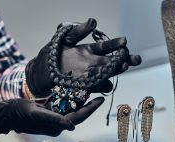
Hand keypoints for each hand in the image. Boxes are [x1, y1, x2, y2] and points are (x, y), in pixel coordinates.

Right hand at [0, 97, 103, 137]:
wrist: (8, 113)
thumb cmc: (21, 114)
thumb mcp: (37, 114)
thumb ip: (55, 119)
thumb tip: (72, 125)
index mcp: (56, 126)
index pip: (78, 117)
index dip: (90, 108)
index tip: (101, 99)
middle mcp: (57, 123)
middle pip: (77, 113)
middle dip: (87, 103)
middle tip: (98, 91)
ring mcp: (52, 118)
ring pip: (70, 108)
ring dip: (79, 99)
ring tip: (89, 88)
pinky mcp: (48, 112)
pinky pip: (62, 105)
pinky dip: (68, 97)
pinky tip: (74, 89)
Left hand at [25, 18, 140, 97]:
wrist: (41, 71)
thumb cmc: (52, 53)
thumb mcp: (65, 39)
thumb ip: (79, 31)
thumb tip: (93, 21)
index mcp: (89, 50)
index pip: (107, 47)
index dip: (116, 44)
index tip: (124, 42)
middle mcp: (91, 63)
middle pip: (111, 62)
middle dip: (124, 60)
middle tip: (134, 59)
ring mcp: (87, 75)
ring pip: (106, 74)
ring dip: (114, 72)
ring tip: (122, 67)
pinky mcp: (81, 86)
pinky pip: (94, 87)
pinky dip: (100, 86)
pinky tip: (106, 84)